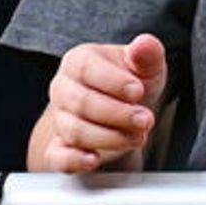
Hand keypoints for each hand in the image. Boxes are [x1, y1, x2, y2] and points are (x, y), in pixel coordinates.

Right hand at [27, 35, 165, 173]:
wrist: (122, 112)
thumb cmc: (132, 83)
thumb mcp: (146, 66)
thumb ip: (147, 53)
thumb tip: (144, 44)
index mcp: (79, 61)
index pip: (88, 68)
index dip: (114, 82)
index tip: (138, 91)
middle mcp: (63, 89)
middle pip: (83, 103)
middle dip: (118, 114)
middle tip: (145, 119)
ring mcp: (60, 119)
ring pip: (76, 131)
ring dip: (110, 137)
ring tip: (137, 136)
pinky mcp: (60, 149)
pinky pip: (58, 157)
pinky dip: (74, 160)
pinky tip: (93, 159)